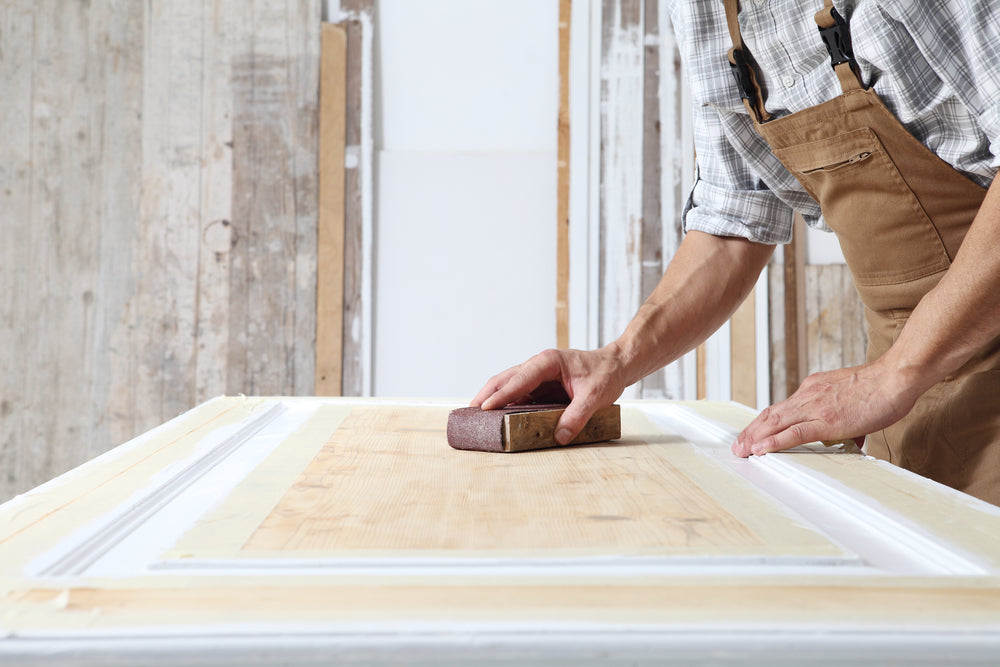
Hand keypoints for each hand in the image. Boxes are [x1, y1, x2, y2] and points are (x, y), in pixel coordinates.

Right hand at [471, 346, 629, 444]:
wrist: (617, 365)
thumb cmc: (606, 374)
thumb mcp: (595, 397)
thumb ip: (577, 416)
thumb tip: (559, 436)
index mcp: (548, 362)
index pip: (519, 379)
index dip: (502, 395)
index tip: (485, 408)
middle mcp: (538, 365)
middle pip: (505, 379)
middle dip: (486, 395)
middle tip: (470, 412)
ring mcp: (538, 375)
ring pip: (508, 385)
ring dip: (493, 398)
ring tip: (476, 415)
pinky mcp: (541, 385)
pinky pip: (519, 393)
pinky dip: (506, 403)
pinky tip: (498, 416)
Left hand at [732, 359, 917, 456]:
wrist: (896, 377)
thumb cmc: (882, 388)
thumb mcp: (853, 399)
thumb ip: (845, 415)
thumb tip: (849, 436)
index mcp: (813, 388)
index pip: (782, 407)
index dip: (764, 422)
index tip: (753, 434)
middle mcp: (808, 395)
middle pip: (771, 415)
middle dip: (752, 432)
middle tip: (737, 446)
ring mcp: (816, 407)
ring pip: (776, 423)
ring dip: (755, 439)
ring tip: (741, 451)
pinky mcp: (827, 420)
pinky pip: (795, 433)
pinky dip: (775, 442)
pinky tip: (761, 450)